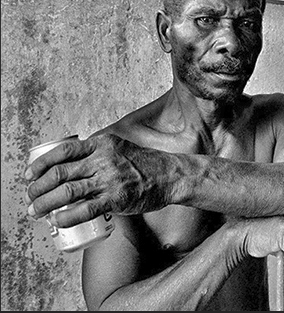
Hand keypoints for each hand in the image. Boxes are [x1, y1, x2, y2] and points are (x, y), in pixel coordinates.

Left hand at [24, 133, 175, 226]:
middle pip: (59, 173)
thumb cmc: (147, 164)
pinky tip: (57, 221)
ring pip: (66, 192)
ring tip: (36, 211)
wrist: (171, 176)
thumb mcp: (120, 148)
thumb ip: (99, 153)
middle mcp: (103, 160)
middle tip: (30, 197)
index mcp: (102, 144)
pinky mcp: (116, 199)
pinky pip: (84, 210)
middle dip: (37, 188)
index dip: (41, 164)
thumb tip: (74, 166)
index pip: (63, 151)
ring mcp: (109, 180)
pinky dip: (66, 217)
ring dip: (45, 204)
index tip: (30, 175)